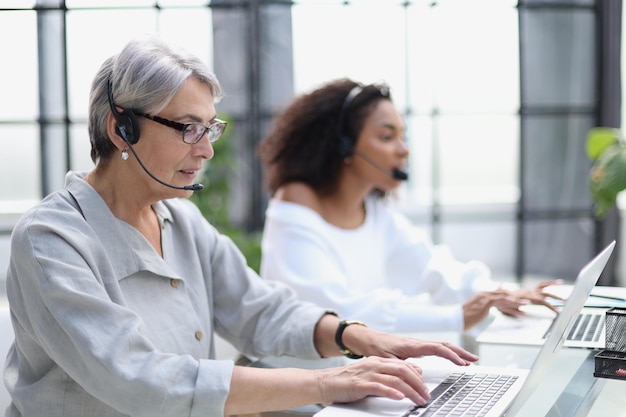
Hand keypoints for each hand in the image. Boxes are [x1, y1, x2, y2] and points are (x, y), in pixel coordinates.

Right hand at [315, 356, 429, 405]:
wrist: (324, 382)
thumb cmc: (347, 381)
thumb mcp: (370, 374)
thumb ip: (387, 373)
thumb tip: (408, 376)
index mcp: (377, 361)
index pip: (403, 365)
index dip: (417, 376)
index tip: (425, 387)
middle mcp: (374, 364)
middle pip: (403, 370)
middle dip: (418, 383)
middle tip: (426, 395)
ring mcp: (367, 374)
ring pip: (395, 380)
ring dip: (410, 391)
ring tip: (419, 399)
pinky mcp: (359, 385)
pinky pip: (379, 387)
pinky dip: (391, 392)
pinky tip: (400, 398)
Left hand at [343, 326, 478, 365]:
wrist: (367, 339)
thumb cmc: (375, 347)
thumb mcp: (385, 359)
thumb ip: (400, 366)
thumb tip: (417, 373)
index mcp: (412, 345)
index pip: (437, 348)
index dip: (451, 355)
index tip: (462, 363)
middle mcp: (417, 342)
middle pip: (444, 345)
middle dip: (460, 352)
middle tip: (474, 360)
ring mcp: (417, 344)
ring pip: (441, 346)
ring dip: (456, 352)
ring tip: (469, 360)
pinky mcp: (416, 347)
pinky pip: (436, 348)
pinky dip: (448, 353)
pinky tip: (453, 359)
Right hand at [463, 280, 564, 329]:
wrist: (455, 318)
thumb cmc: (465, 317)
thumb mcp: (477, 311)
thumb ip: (485, 307)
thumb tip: (489, 308)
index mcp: (485, 295)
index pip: (502, 295)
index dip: (513, 297)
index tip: (524, 300)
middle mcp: (486, 294)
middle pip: (506, 293)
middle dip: (518, 296)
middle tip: (531, 298)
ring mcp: (486, 297)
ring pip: (506, 297)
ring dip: (518, 300)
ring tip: (530, 302)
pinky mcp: (485, 302)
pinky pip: (502, 302)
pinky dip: (512, 304)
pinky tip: (520, 307)